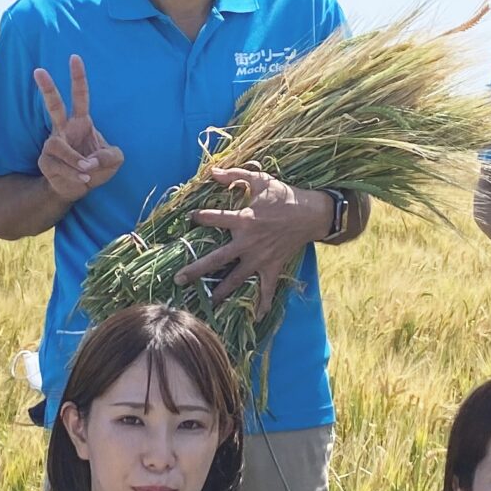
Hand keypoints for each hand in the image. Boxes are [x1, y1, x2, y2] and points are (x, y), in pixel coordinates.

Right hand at [34, 57, 125, 202]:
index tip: (74, 57)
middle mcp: (64, 129)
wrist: (77, 187)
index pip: (80, 96)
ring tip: (88, 170)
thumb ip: (110, 156)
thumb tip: (90, 161)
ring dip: (75, 160)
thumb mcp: (114, 160)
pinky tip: (83, 179)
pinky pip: (58, 166)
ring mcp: (52, 144)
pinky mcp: (45, 161)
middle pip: (54, 106)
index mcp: (81, 122)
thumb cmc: (96, 167)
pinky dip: (73, 174)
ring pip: (58, 146)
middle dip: (47, 88)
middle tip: (38, 70)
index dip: (78, 77)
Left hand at [174, 165, 326, 311]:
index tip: (189, 219)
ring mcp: (260, 258)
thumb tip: (212, 171)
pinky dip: (264, 304)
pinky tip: (257, 318)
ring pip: (237, 278)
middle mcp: (248, 242)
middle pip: (217, 259)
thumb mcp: (260, 180)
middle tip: (179, 279)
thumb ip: (234, 176)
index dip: (200, 217)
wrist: (311, 213)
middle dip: (196, 269)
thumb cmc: (284, 195)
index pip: (214, 219)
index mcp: (244, 220)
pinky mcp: (273, 267)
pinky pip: (268, 289)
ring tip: (207, 303)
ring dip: (221, 291)